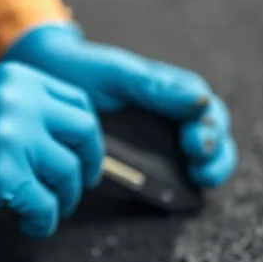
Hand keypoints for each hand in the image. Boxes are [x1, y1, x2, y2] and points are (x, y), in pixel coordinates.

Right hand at [0, 61, 105, 236]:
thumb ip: (30, 107)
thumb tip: (73, 138)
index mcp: (19, 79)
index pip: (79, 103)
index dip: (88, 136)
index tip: (84, 154)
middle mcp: (19, 102)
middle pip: (84, 133)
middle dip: (88, 164)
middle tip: (79, 185)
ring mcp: (12, 137)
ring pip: (68, 172)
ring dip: (64, 198)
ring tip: (47, 207)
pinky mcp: (4, 174)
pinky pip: (44, 205)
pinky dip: (43, 221)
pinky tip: (31, 223)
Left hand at [2, 23, 237, 188]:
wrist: (45, 78)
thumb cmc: (83, 71)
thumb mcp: (118, 74)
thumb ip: (157, 86)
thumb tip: (199, 102)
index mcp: (171, 91)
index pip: (207, 111)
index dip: (210, 128)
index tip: (195, 141)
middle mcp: (171, 115)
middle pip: (213, 136)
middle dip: (216, 154)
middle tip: (202, 166)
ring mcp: (158, 139)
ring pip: (201, 156)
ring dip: (209, 168)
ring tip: (200, 178)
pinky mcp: (142, 160)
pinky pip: (171, 174)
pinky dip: (182, 183)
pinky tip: (181, 190)